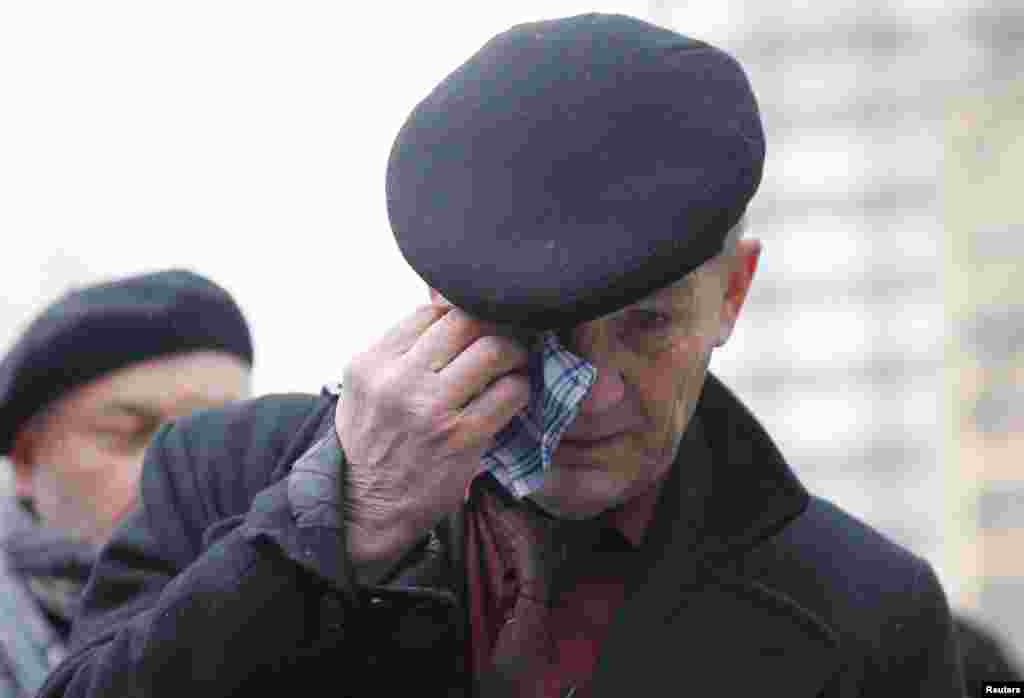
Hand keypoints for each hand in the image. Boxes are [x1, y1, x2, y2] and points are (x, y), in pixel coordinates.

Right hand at [335, 303, 529, 581]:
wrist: (365, 509)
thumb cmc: (372, 442)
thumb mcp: (367, 388)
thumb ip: (400, 350)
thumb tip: (450, 306)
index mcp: (372, 363)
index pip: (430, 312)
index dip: (461, 312)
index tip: (477, 325)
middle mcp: (398, 380)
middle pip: (464, 321)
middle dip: (492, 325)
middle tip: (504, 337)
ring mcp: (430, 408)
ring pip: (493, 350)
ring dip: (513, 353)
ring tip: (513, 364)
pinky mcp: (461, 437)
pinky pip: (509, 393)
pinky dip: (520, 388)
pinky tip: (514, 394)